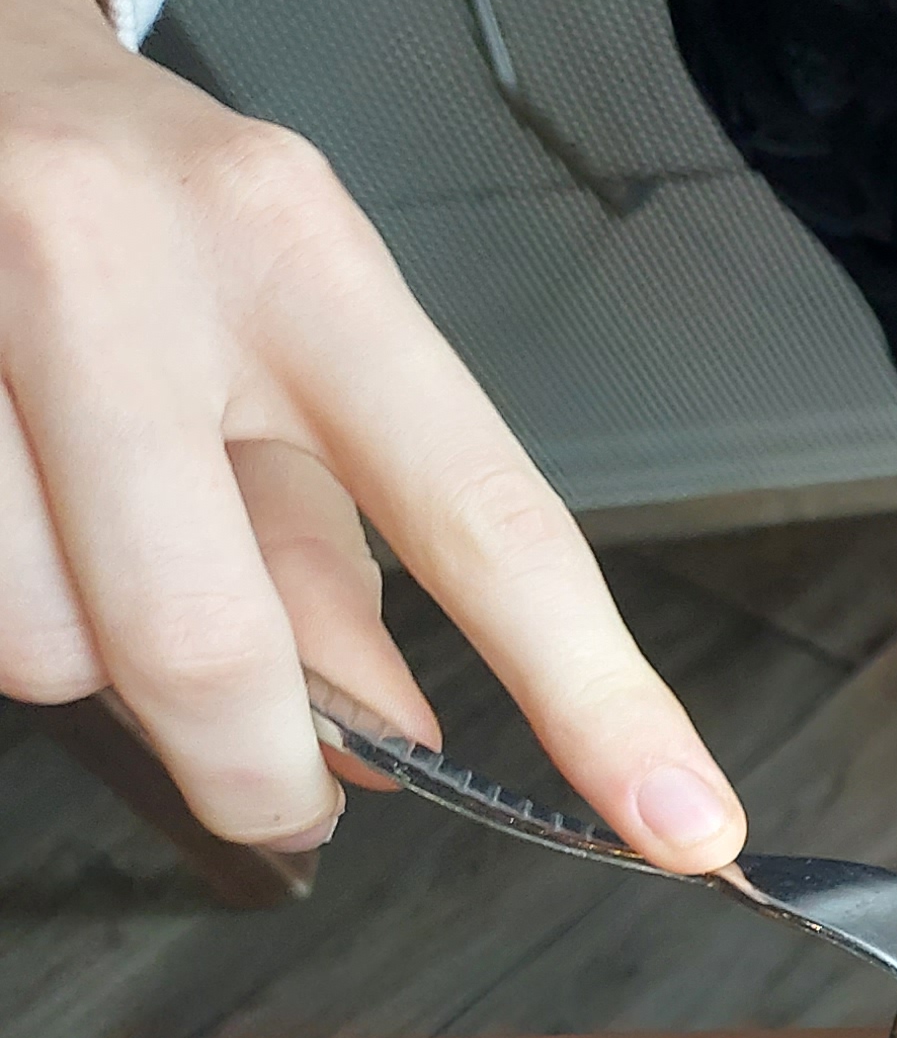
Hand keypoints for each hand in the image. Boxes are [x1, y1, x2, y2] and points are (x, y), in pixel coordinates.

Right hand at [0, 0, 740, 859]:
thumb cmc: (149, 213)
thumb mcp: (289, 329)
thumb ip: (345, 541)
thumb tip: (399, 740)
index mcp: (290, 252)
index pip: (481, 513)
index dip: (593, 694)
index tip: (689, 824)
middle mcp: (118, 264)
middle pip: (208, 639)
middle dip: (254, 771)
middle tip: (284, 804)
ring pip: (46, 642)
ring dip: (94, 668)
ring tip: (106, 562)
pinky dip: (16, 612)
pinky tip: (30, 522)